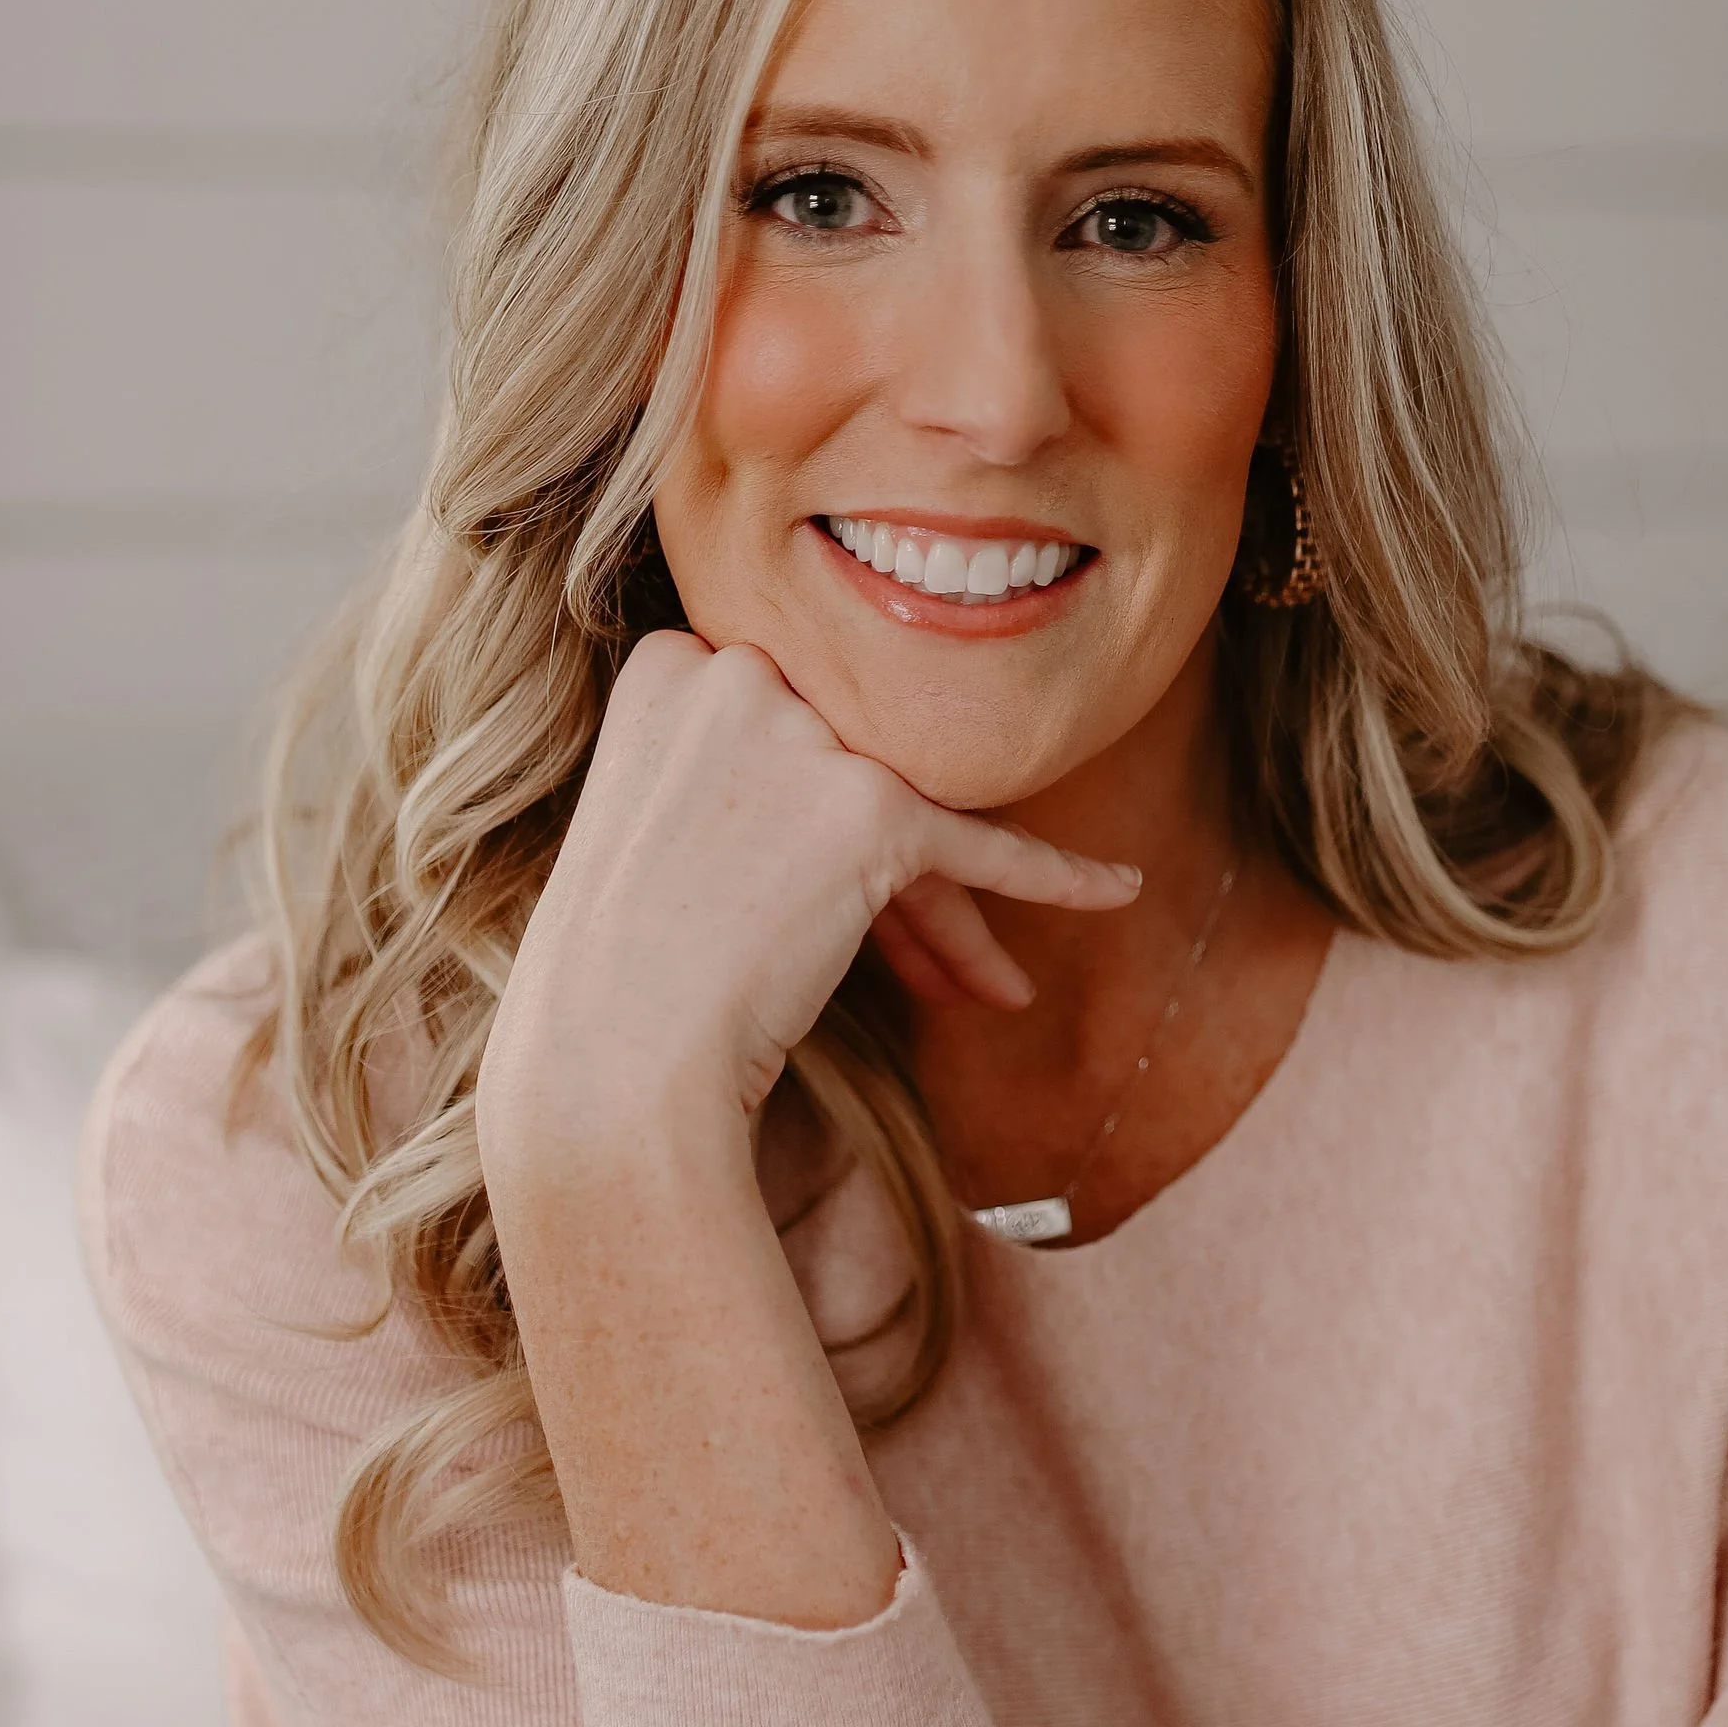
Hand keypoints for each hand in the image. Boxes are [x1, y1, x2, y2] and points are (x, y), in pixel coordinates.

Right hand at [476, 632, 1140, 1203]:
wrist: (611, 1063)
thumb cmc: (617, 972)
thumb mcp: (653, 821)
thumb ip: (738, 763)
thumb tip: (855, 769)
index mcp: (673, 663)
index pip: (793, 719)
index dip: (818, 811)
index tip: (806, 892)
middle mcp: (737, 675)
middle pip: (862, 762)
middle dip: (896, 863)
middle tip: (906, 951)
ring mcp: (808, 738)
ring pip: (922, 815)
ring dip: (952, 915)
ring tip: (987, 983)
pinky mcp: (874, 809)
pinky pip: (990, 849)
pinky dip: (1059, 878)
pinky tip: (1116, 890)